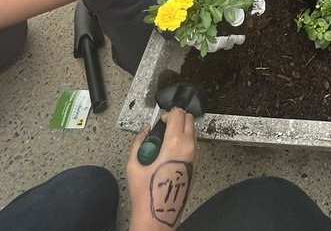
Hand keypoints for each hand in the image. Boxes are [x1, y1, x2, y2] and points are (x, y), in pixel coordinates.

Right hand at [127, 107, 195, 230]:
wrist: (158, 216)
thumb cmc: (147, 194)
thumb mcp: (134, 164)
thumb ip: (139, 141)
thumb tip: (144, 130)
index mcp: (176, 144)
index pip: (178, 115)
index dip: (167, 114)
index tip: (159, 120)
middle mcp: (189, 148)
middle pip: (189, 119)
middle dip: (176, 118)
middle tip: (162, 127)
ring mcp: (195, 157)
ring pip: (192, 131)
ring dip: (181, 129)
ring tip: (164, 142)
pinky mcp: (196, 165)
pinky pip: (193, 145)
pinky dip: (184, 141)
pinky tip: (169, 152)